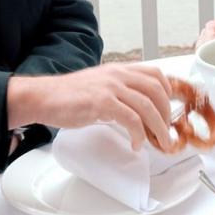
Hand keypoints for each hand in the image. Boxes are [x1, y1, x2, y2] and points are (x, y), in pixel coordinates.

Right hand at [6, 63, 172, 150]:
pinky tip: (136, 144)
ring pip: (148, 106)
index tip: (170, 107)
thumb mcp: (99, 85)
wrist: (44, 97)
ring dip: (158, 127)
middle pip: (157, 90)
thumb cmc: (67, 95)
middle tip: (166, 130)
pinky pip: (131, 119)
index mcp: (118, 70)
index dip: (167, 91)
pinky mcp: (102, 103)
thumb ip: (118, 92)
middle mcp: (118, 75)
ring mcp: (110, 88)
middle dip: (166, 113)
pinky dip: (138, 134)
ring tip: (159, 141)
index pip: (154, 74)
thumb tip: (135, 110)